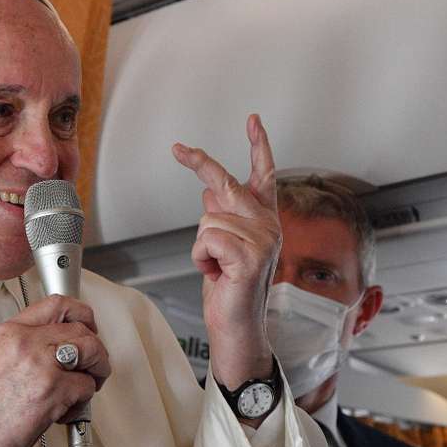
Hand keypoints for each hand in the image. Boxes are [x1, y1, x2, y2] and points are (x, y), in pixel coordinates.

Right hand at [0, 295, 110, 446]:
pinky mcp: (54, 389)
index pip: (57, 304)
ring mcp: (41, 364)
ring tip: (89, 383)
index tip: (88, 328)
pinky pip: (88, 385)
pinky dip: (84, 400)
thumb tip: (66, 340)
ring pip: (92, 351)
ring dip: (98, 370)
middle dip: (96, 350)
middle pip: (81, 329)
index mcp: (12, 331)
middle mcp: (26, 342)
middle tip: (93, 366)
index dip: (82, 315)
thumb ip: (31, 342)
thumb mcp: (1, 356)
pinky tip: (67, 408)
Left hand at [172, 114, 279, 390]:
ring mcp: (263, 240)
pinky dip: (202, 259)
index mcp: (263, 220)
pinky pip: (207, 239)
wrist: (235, 326)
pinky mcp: (250, 256)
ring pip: (208, 218)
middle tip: (178, 148)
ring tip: (216, 268)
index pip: (264, 175)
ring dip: (201, 247)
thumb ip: (220, 216)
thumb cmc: (229, 289)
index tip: (253, 119)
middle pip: (225, 183)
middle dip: (199, 163)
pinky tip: (218, 275)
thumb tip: (210, 189)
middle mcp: (268, 225)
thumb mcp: (219, 247)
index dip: (259, 145)